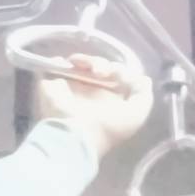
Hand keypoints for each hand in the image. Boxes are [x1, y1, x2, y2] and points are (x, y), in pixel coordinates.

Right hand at [36, 53, 154, 161]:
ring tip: (87, 67)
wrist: (78, 135)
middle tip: (101, 72)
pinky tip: (69, 63)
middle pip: (94, 67)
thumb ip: (143, 95)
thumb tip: (141, 78)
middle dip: (101, 63)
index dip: (117, 70)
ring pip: (76, 64)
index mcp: (107, 99)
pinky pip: (53, 66)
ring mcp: (69, 88)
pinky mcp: (51, 86)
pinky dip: (59, 61)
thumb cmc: (108, 127)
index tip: (118, 75)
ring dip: (84, 60)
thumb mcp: (136, 114)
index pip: (112, 76)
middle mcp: (88, 92)